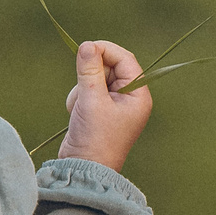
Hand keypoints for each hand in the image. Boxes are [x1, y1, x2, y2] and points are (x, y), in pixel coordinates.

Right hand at [60, 39, 150, 170]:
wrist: (83, 169)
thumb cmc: (94, 138)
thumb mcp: (91, 100)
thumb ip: (89, 70)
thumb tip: (86, 45)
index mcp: (138, 95)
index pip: (125, 60)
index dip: (106, 50)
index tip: (85, 48)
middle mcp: (130, 98)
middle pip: (110, 67)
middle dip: (91, 75)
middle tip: (83, 89)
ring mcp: (114, 105)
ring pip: (95, 78)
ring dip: (83, 89)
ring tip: (81, 108)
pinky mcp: (99, 110)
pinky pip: (88, 91)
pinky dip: (79, 98)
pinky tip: (77, 114)